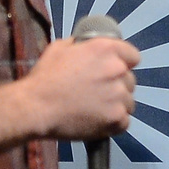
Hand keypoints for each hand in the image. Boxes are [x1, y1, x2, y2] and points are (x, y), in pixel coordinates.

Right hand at [21, 37, 138, 141]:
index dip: (124, 63)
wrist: (35, 107)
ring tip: (96, 109)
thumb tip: (85, 46)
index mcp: (106, 50)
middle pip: (130, 80)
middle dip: (117, 85)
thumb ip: (80, 45)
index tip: (114, 71)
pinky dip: (113, 123)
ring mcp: (119, 96)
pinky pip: (124, 121)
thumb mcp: (59, 48)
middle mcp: (117, 70)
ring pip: (128, 101)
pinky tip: (98, 121)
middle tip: (98, 92)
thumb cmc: (45, 77)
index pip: (133, 56)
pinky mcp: (117, 119)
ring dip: (117, 105)